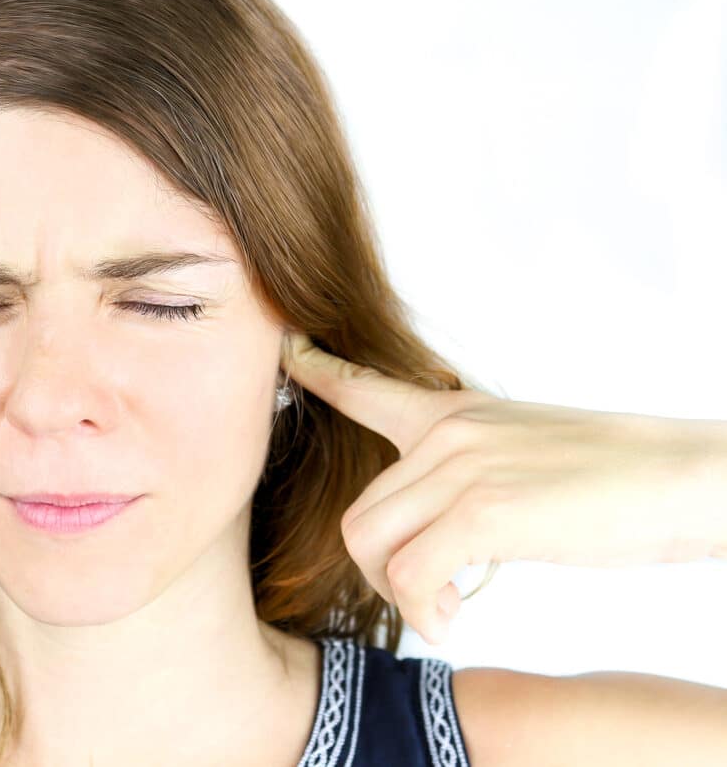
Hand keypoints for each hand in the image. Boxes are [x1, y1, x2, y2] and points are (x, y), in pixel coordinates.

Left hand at [281, 332, 726, 644]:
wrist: (683, 475)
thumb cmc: (615, 476)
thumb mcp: (525, 448)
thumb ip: (470, 468)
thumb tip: (443, 518)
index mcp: (454, 414)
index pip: (366, 388)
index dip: (318, 373)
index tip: (290, 354)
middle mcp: (444, 434)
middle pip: (357, 514)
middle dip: (379, 571)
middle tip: (427, 597)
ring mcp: (460, 468)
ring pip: (370, 544)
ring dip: (400, 595)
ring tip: (447, 609)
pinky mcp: (483, 511)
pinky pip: (411, 576)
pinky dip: (427, 612)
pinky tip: (458, 618)